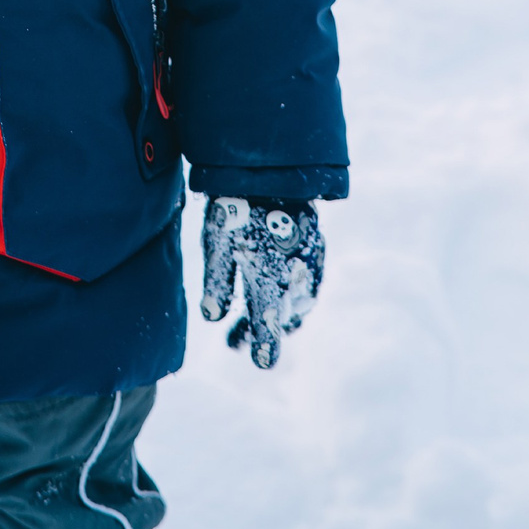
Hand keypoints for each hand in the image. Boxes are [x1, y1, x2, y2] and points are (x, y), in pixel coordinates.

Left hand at [198, 196, 324, 369]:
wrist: (271, 165)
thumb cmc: (238, 204)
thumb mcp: (220, 242)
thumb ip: (219, 280)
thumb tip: (213, 317)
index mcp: (271, 274)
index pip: (268, 320)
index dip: (265, 343)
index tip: (263, 363)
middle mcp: (296, 270)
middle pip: (285, 314)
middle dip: (262, 331)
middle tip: (236, 341)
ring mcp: (310, 258)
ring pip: (300, 300)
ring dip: (279, 315)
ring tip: (251, 323)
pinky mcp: (315, 246)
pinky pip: (309, 282)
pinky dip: (293, 295)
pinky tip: (277, 292)